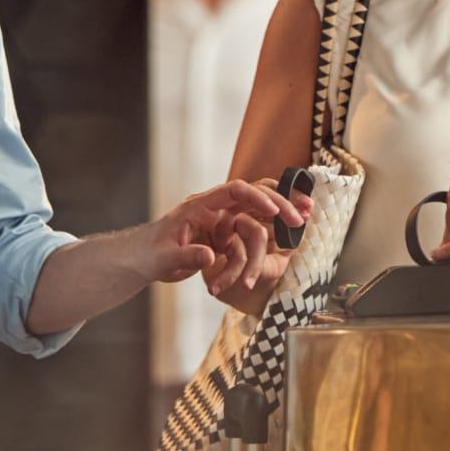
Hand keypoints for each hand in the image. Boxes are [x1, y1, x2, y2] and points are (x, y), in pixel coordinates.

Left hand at [150, 178, 304, 294]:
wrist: (143, 258)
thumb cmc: (150, 254)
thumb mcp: (164, 258)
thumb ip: (186, 256)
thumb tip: (208, 256)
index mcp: (199, 206)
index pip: (232, 192)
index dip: (255, 197)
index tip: (274, 210)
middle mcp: (214, 209)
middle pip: (251, 196)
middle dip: (278, 204)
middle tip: (299, 217)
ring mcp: (222, 221)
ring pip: (258, 209)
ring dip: (281, 211)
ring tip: (305, 216)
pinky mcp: (227, 234)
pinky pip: (255, 227)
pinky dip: (274, 227)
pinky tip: (293, 229)